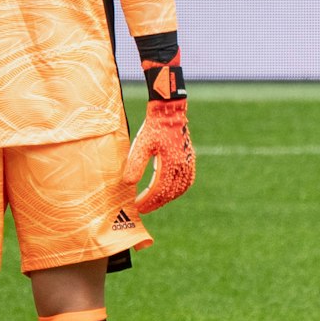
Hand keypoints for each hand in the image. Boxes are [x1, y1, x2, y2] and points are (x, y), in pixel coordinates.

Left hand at [121, 98, 194, 212]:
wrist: (170, 112)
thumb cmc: (154, 128)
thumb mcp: (141, 145)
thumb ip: (135, 165)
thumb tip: (129, 183)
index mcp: (171, 164)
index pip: (159, 190)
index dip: (148, 201)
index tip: (138, 207)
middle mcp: (183, 166)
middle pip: (170, 193)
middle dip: (156, 202)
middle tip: (143, 208)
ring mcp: (188, 163)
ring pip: (180, 188)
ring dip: (167, 198)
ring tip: (155, 202)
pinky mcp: (190, 159)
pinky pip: (186, 181)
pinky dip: (177, 190)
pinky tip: (169, 191)